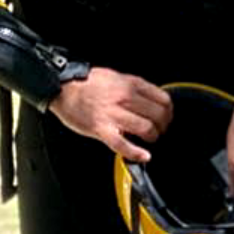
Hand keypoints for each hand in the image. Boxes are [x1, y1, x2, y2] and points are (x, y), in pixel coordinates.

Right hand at [48, 67, 172, 163]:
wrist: (64, 89)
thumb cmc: (89, 83)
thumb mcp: (118, 77)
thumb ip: (135, 88)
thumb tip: (151, 100)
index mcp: (131, 84)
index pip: (163, 99)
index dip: (169, 111)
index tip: (167, 116)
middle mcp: (125, 98)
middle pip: (158, 114)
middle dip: (164, 126)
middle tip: (160, 130)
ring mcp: (114, 114)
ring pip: (146, 128)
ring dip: (153, 137)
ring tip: (150, 139)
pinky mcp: (102, 129)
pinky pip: (122, 144)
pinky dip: (136, 152)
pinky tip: (144, 156)